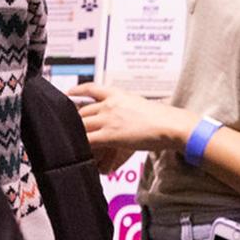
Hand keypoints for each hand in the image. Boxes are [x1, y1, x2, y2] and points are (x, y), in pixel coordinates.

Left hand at [70, 83, 196, 160]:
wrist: (170, 124)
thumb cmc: (162, 117)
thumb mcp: (140, 104)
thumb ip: (126, 107)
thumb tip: (124, 116)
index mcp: (118, 94)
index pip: (91, 88)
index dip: (77, 90)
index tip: (69, 92)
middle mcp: (110, 105)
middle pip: (83, 111)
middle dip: (77, 121)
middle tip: (74, 129)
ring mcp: (108, 119)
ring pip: (82, 126)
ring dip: (78, 134)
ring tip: (77, 142)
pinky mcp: (110, 135)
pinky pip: (88, 140)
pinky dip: (83, 146)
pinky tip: (82, 150)